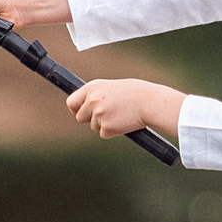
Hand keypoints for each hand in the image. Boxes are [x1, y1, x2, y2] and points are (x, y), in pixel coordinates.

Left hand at [66, 77, 184, 140]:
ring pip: (94, 126)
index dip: (75, 109)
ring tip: (121, 115)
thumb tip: (84, 107)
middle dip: (91, 119)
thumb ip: (96, 96)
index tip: (81, 112)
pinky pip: (104, 134)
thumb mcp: (111, 88)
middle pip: (80, 118)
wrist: (149, 102)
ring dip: (105, 124)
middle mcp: (92, 100)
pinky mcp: (107, 127)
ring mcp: (99, 114)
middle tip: (107, 115)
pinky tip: (124, 122)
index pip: (71, 102)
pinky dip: (113, 131)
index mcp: (92, 88)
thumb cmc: (134, 93)